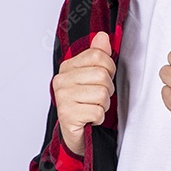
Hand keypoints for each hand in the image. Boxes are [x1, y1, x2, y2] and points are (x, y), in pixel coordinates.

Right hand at [52, 31, 114, 156]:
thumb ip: (98, 55)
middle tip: (98, 98)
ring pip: (101, 93)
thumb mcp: (93, 77)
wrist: (76, 133)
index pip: (97, 55)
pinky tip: (90, 118)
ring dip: (104, 105)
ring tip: (93, 107)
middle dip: (107, 89)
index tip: (103, 79)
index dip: (109, 68)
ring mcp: (62, 98)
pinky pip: (97, 111)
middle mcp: (61, 80)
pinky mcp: (67, 115)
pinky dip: (99, 117)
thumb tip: (102, 37)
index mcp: (67, 67)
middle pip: (102, 75)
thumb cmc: (85, 104)